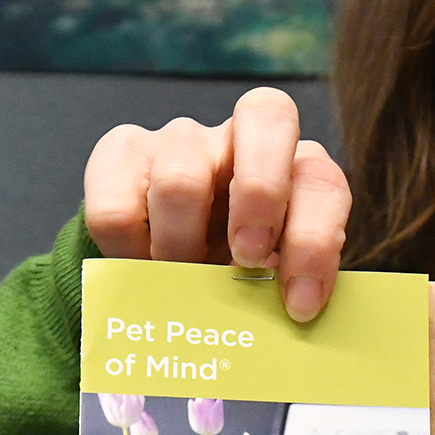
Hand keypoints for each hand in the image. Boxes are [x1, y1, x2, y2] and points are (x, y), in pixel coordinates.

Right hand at [82, 85, 351, 321]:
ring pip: (181, 178)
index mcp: (297, 167)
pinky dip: (128, 252)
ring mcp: (180, 140)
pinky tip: (140, 269)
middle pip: (265, 116)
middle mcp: (242, 136)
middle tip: (244, 261)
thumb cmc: (234, 272)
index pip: (320, 180)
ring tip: (179, 283)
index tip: (298, 303)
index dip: (314, 240)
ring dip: (180, 247)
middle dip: (260, 194)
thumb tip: (288, 318)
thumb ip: (286, 287)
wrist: (168, 265)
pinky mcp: (121, 153)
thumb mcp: (271, 280)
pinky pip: (115, 207)